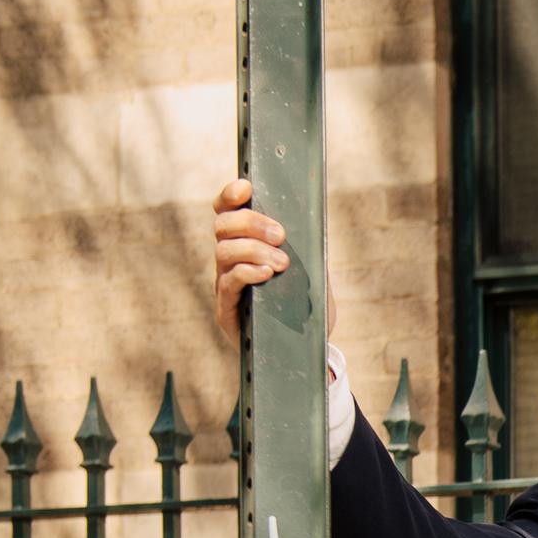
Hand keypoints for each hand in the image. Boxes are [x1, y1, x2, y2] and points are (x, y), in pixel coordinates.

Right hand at [210, 177, 331, 347]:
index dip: (230, 195)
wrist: (304, 351)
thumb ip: (309, 250)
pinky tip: (266, 274)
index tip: (245, 187)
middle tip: (281, 235)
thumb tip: (315, 223)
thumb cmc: (305, 309)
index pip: (227, 212)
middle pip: (223, 226)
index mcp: (246, 245)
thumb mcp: (312, 274)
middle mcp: (230, 261)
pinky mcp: (227, 309)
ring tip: (282, 263)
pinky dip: (247, 272)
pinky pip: (228, 282)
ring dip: (254, 250)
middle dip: (251, 223)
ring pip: (223, 252)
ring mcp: (225, 284)